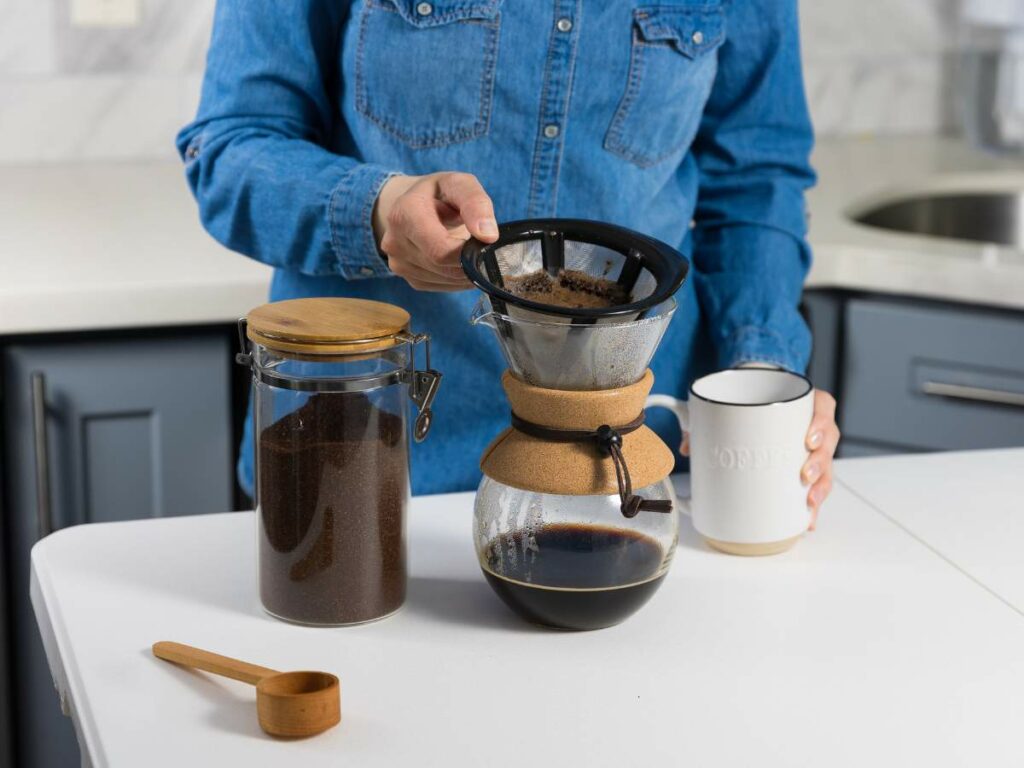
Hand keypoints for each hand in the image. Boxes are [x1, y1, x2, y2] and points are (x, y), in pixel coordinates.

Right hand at [372, 172, 497, 290]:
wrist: (415, 204)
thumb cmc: (440, 193)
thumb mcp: (460, 185)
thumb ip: (476, 203)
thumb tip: (488, 236)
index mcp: (404, 214)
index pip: (440, 250)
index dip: (467, 253)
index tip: (483, 243)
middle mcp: (394, 242)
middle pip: (442, 267)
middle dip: (468, 260)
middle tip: (479, 245)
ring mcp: (398, 263)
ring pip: (444, 279)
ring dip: (464, 271)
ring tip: (468, 249)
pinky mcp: (406, 277)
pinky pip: (440, 285)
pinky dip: (457, 278)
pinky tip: (458, 260)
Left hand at [678, 388, 840, 530]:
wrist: (754, 398)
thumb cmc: (750, 403)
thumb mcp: (732, 405)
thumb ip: (708, 421)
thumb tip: (688, 446)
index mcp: (801, 403)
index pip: (823, 407)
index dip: (820, 424)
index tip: (807, 439)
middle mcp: (812, 425)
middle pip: (828, 442)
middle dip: (820, 462)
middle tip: (805, 474)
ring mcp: (812, 447)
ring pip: (826, 466)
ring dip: (820, 486)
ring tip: (809, 501)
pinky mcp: (806, 466)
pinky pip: (817, 484)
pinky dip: (812, 503)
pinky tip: (808, 519)